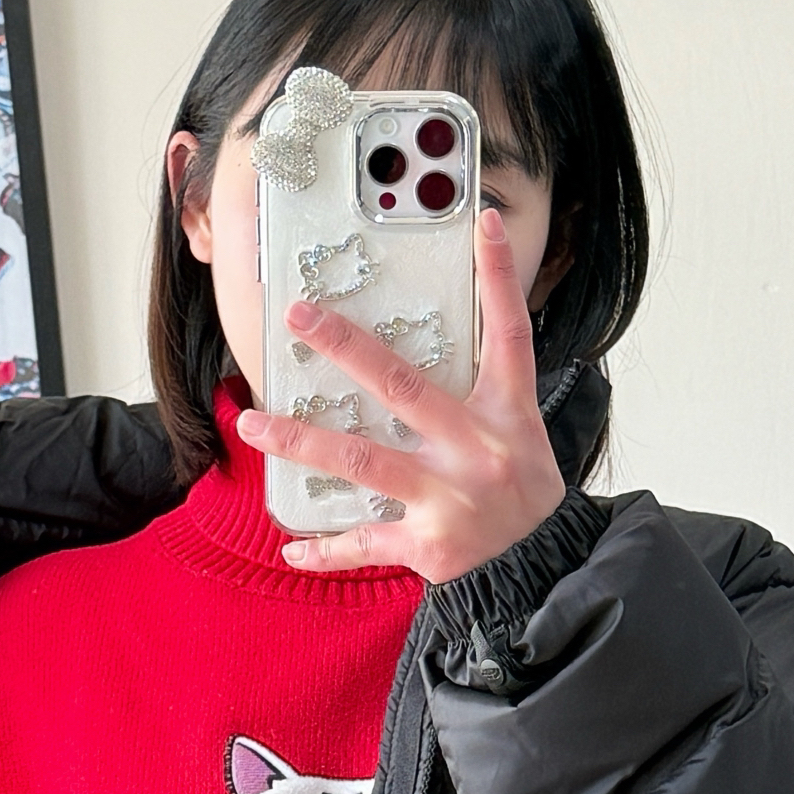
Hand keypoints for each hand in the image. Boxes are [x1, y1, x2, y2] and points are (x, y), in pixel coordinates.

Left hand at [235, 209, 565, 579]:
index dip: (499, 276)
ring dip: (299, 440)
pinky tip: (288, 547)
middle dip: (345, 346)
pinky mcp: (428, 546)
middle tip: (299, 314)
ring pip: (360, 460)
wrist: (543, 572)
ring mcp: (449, 498)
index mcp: (506, 414)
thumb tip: (438, 337)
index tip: (482, 222)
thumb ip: (484, 391)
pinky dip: (323, 550)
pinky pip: (363, 543)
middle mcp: (477, 450)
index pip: (508, 333)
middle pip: (402, 385)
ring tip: (250, 422)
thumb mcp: (522, 433)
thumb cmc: (523, 494)